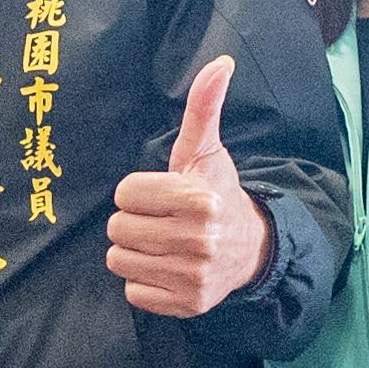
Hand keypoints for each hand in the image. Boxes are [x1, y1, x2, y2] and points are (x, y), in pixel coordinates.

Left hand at [108, 56, 274, 316]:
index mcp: (198, 199)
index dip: (137, 193)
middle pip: (117, 229)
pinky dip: (144, 281)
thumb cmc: (216, 193)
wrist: (250, 249)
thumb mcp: (206, 152)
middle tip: (160, 220)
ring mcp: (193, 276)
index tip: (160, 195)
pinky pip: (133, 292)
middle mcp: (198, 240)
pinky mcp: (186, 304)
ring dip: (135, 251)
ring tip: (162, 243)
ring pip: (120, 260)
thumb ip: (204, 108)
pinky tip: (167, 267)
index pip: (124, 195)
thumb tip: (220, 63)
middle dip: (133, 222)